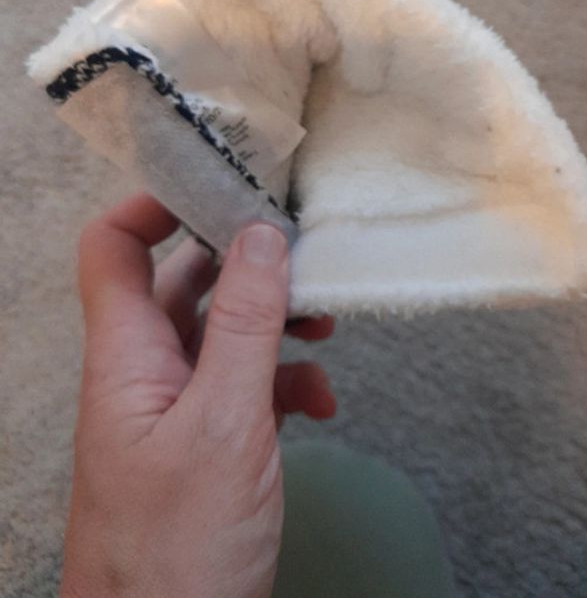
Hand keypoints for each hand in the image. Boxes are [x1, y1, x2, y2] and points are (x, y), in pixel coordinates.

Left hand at [60, 193, 335, 597]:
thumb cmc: (180, 550)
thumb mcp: (224, 424)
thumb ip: (244, 324)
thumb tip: (260, 234)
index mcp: (127, 355)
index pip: (112, 247)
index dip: (152, 204)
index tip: (217, 185)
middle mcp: (146, 371)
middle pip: (185, 282)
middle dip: (246, 265)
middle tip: (304, 258)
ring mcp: (177, 409)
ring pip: (225, 334)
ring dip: (276, 323)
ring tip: (326, 330)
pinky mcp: (207, 444)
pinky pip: (245, 386)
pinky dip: (284, 381)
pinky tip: (319, 405)